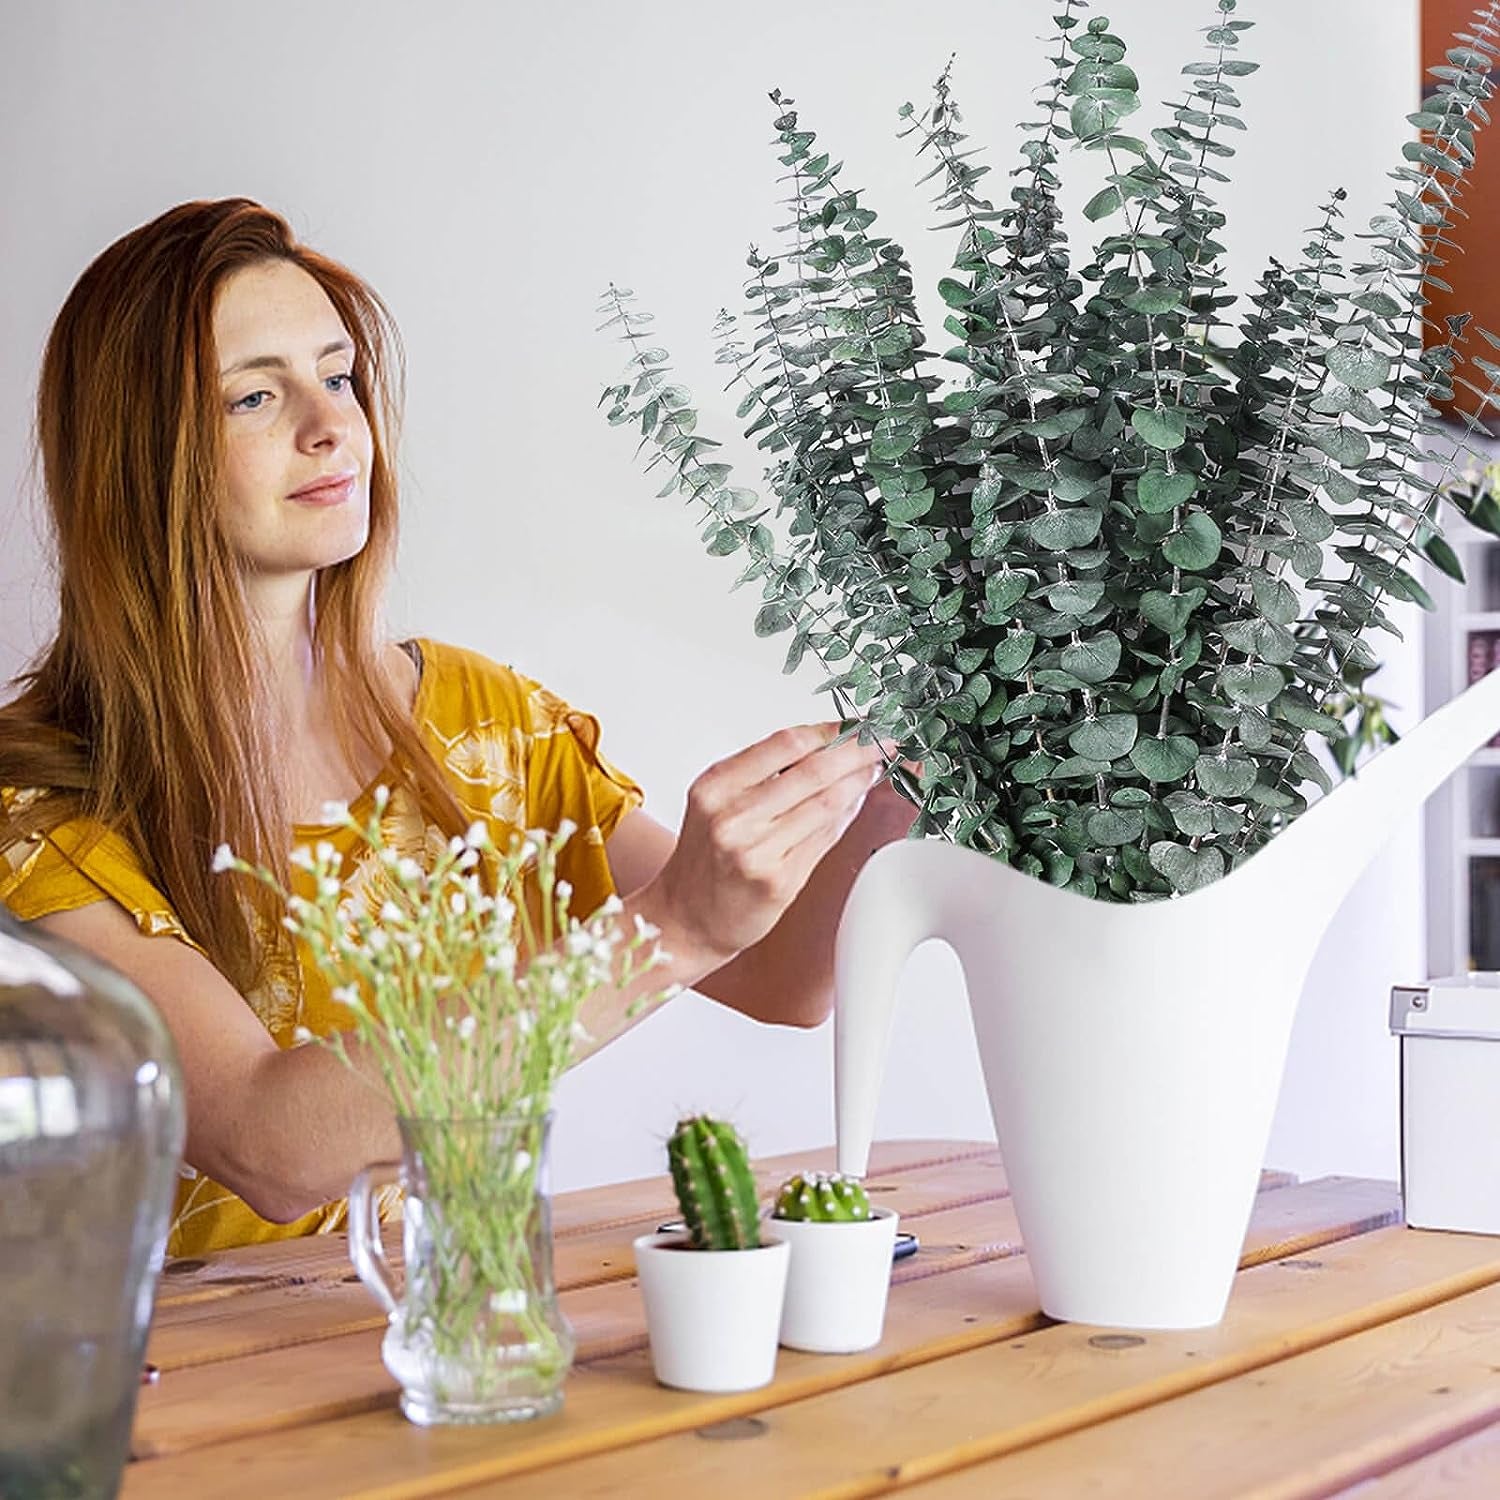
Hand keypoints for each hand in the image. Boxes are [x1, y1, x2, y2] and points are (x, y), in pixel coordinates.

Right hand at [641, 724, 891, 966]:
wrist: (686, 917)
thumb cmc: (706, 856)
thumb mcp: (717, 802)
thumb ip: (764, 774)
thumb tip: (827, 745)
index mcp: (716, 787)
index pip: (786, 743)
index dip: (830, 730)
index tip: (855, 724)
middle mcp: (733, 817)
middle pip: (814, 770)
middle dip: (858, 750)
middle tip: (883, 740)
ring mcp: (757, 852)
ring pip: (827, 804)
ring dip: (859, 782)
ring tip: (874, 768)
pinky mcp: (779, 882)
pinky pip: (826, 838)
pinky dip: (847, 815)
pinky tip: (855, 802)